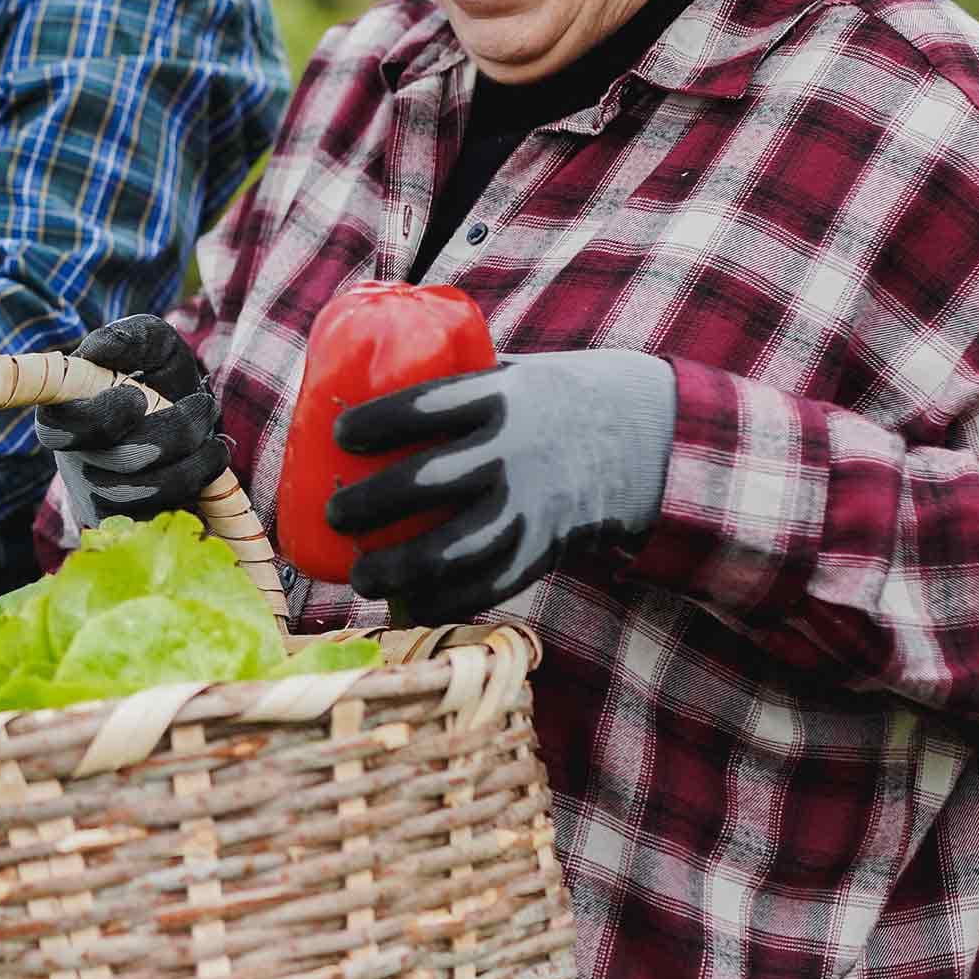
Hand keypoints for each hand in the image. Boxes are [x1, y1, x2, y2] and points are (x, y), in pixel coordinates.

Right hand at [36, 315, 228, 527]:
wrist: (184, 422)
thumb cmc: (158, 378)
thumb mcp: (149, 345)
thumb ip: (126, 338)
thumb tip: (96, 351)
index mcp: (62, 417)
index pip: (62, 429)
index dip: (103, 416)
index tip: (138, 397)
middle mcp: (73, 463)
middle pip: (121, 460)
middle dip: (176, 431)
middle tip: (205, 405)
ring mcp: (99, 499)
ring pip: (150, 490)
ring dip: (195, 458)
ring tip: (213, 435)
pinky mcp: (130, 526)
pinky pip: (166, 513)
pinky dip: (197, 482)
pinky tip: (208, 460)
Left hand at [325, 350, 675, 624]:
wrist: (643, 438)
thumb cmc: (548, 400)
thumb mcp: (510, 374)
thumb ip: (450, 386)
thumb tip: (356, 389)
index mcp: (501, 397)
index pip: (423, 406)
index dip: (374, 422)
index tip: (339, 433)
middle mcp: (514, 452)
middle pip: (426, 482)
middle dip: (367, 505)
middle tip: (334, 515)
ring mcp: (531, 506)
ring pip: (453, 549)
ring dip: (398, 569)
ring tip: (361, 576)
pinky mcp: (544, 550)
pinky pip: (487, 587)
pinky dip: (442, 601)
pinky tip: (407, 604)